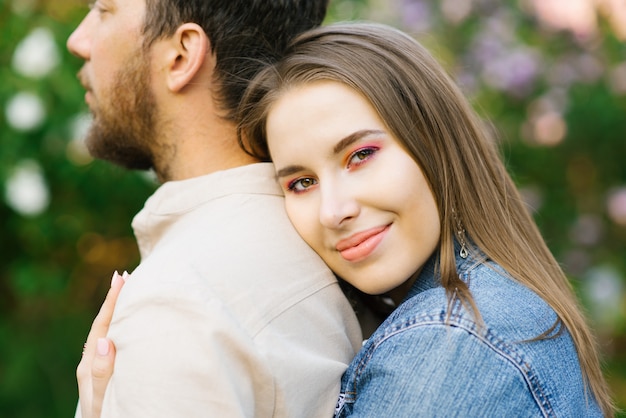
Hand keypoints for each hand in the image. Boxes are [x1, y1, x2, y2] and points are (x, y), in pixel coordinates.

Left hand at [77, 271, 125, 417]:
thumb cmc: (108, 417)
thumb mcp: (103, 398)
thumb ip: (103, 372)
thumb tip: (103, 341)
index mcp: (89, 366)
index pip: (101, 326)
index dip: (111, 302)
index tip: (121, 278)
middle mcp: (93, 363)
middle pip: (105, 325)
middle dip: (115, 301)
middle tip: (126, 277)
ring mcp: (101, 368)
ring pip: (111, 333)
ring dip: (120, 313)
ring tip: (130, 294)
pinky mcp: (111, 373)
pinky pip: (118, 343)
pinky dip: (125, 328)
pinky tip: (132, 324)